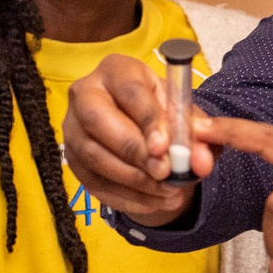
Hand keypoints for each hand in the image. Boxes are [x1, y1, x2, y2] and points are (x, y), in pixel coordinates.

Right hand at [62, 53, 209, 225]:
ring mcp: (72, 128)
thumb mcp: (185, 115)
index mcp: (117, 70)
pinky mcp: (71, 159)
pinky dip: (127, 197)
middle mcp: (85, 94)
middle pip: (97, 120)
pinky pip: (93, 183)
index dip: (147, 119)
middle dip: (134, 151)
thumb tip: (201, 160)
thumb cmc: (163, 114)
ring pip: (93, 156)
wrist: (144, 131)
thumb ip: (197, 134)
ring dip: (133, 180)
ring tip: (168, 192)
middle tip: (165, 173)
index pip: (129, 91)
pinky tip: (154, 202)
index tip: (165, 147)